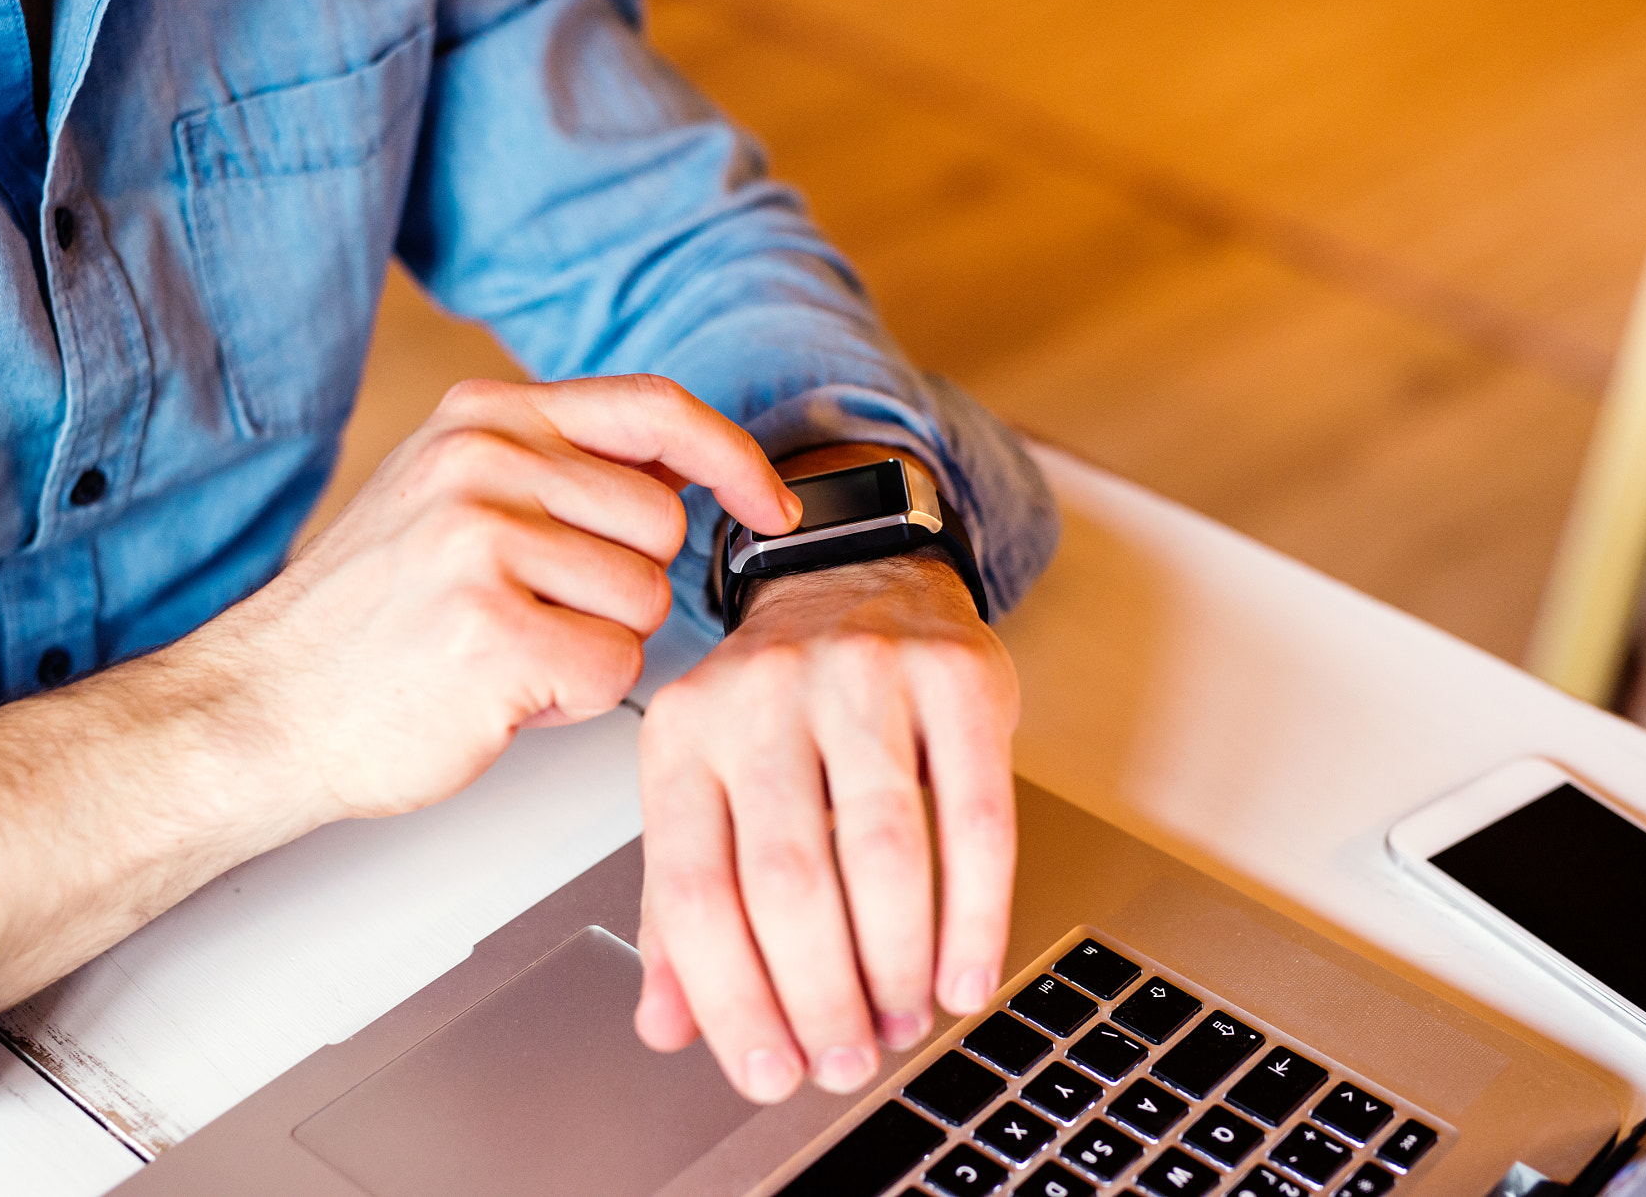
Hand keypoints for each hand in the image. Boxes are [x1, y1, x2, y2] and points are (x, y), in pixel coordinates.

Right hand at [210, 374, 800, 820]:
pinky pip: (614, 670)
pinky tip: (496, 690)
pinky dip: (569, 698)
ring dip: (593, 647)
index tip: (770, 503)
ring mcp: (483, 542)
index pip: (657, 408)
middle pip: (662, 526)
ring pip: (645, 603)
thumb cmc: (367, 619)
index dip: (733, 458)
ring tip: (502, 650)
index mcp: (484, 416)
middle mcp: (483, 461)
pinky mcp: (490, 632)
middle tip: (528, 613)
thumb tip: (687, 469)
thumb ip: (559, 469)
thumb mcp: (452, 495)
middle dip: (619, 589)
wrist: (261, 708)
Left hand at [632, 520, 1018, 1103]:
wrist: (852, 572)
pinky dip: (974, 914)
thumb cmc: (775, 704)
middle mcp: (760, 698)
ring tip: (901, 1023)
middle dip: (820, 997)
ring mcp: (858, 677)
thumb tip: (668, 1027)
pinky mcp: (951, 673)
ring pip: (882, 853)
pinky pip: (976, 814)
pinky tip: (964, 973)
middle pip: (788, 881)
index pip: (694, 892)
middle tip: (844, 1062)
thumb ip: (680, 906)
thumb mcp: (704, 785)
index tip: (768, 1073)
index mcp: (682, 736)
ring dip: (895, 964)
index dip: (732, 1001)